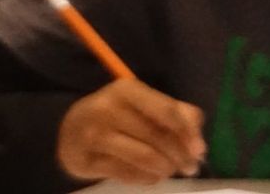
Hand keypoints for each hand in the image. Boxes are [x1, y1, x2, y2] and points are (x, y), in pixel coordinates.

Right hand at [56, 79, 205, 184]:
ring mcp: (94, 136)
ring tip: (172, 170)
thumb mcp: (142, 104)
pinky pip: (126, 174)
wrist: (69, 130)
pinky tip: (153, 176)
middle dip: (180, 155)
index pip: (166, 111)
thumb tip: (197, 134)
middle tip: (191, 166)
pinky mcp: (85, 161)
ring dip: (165, 168)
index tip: (200, 150)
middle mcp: (108, 109)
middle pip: (156, 136)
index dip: (187, 132)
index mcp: (126, 90)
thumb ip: (174, 112)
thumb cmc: (116, 114)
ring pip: (143, 157)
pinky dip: (146, 178)